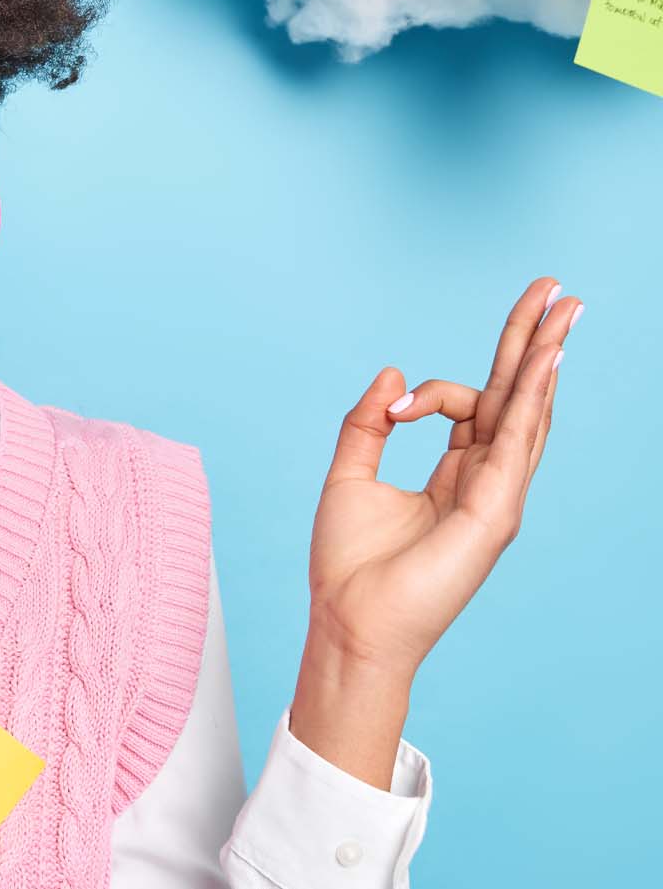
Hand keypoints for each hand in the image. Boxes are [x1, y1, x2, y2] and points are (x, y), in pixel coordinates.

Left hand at [308, 274, 578, 679]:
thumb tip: (393, 375)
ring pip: (528, 411)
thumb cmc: (350, 563)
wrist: (348, 621)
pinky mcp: (495, 512)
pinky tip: (544, 360)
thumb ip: (367, 422)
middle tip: (557, 290)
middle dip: (534, 342)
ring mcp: (497, 496)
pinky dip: (531, 398)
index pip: (471, 405)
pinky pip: (516, 443)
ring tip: (563, 307)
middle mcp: (485, 480)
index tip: (393, 408)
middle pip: (517, 397)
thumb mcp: (349, 474)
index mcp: (455, 473)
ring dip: (543, 357)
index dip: (435, 389)